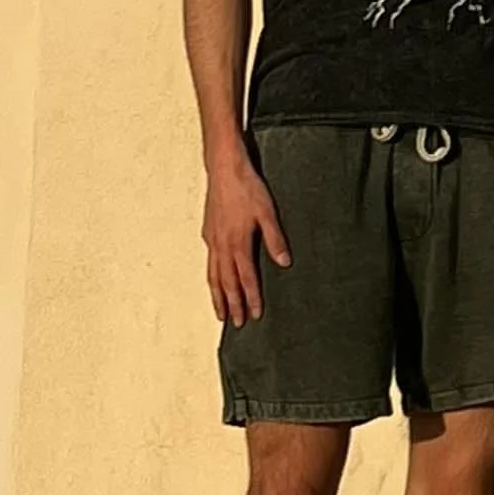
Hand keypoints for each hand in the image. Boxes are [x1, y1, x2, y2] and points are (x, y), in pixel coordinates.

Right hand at [203, 150, 289, 326]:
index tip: (254, 316)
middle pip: (227, 282)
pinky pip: (209, 263)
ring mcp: (213, 240)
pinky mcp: (209, 233)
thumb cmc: (248, 189)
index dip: (251, 298)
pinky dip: (211, 278)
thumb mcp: (268, 212)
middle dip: (233, 304)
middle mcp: (222, 246)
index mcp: (238, 243)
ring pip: (214, 275)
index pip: (246, 278)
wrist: (224, 170)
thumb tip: (285, 263)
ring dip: (218, 296)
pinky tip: (214, 283)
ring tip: (221, 313)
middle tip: (236, 324)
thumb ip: (275, 239)